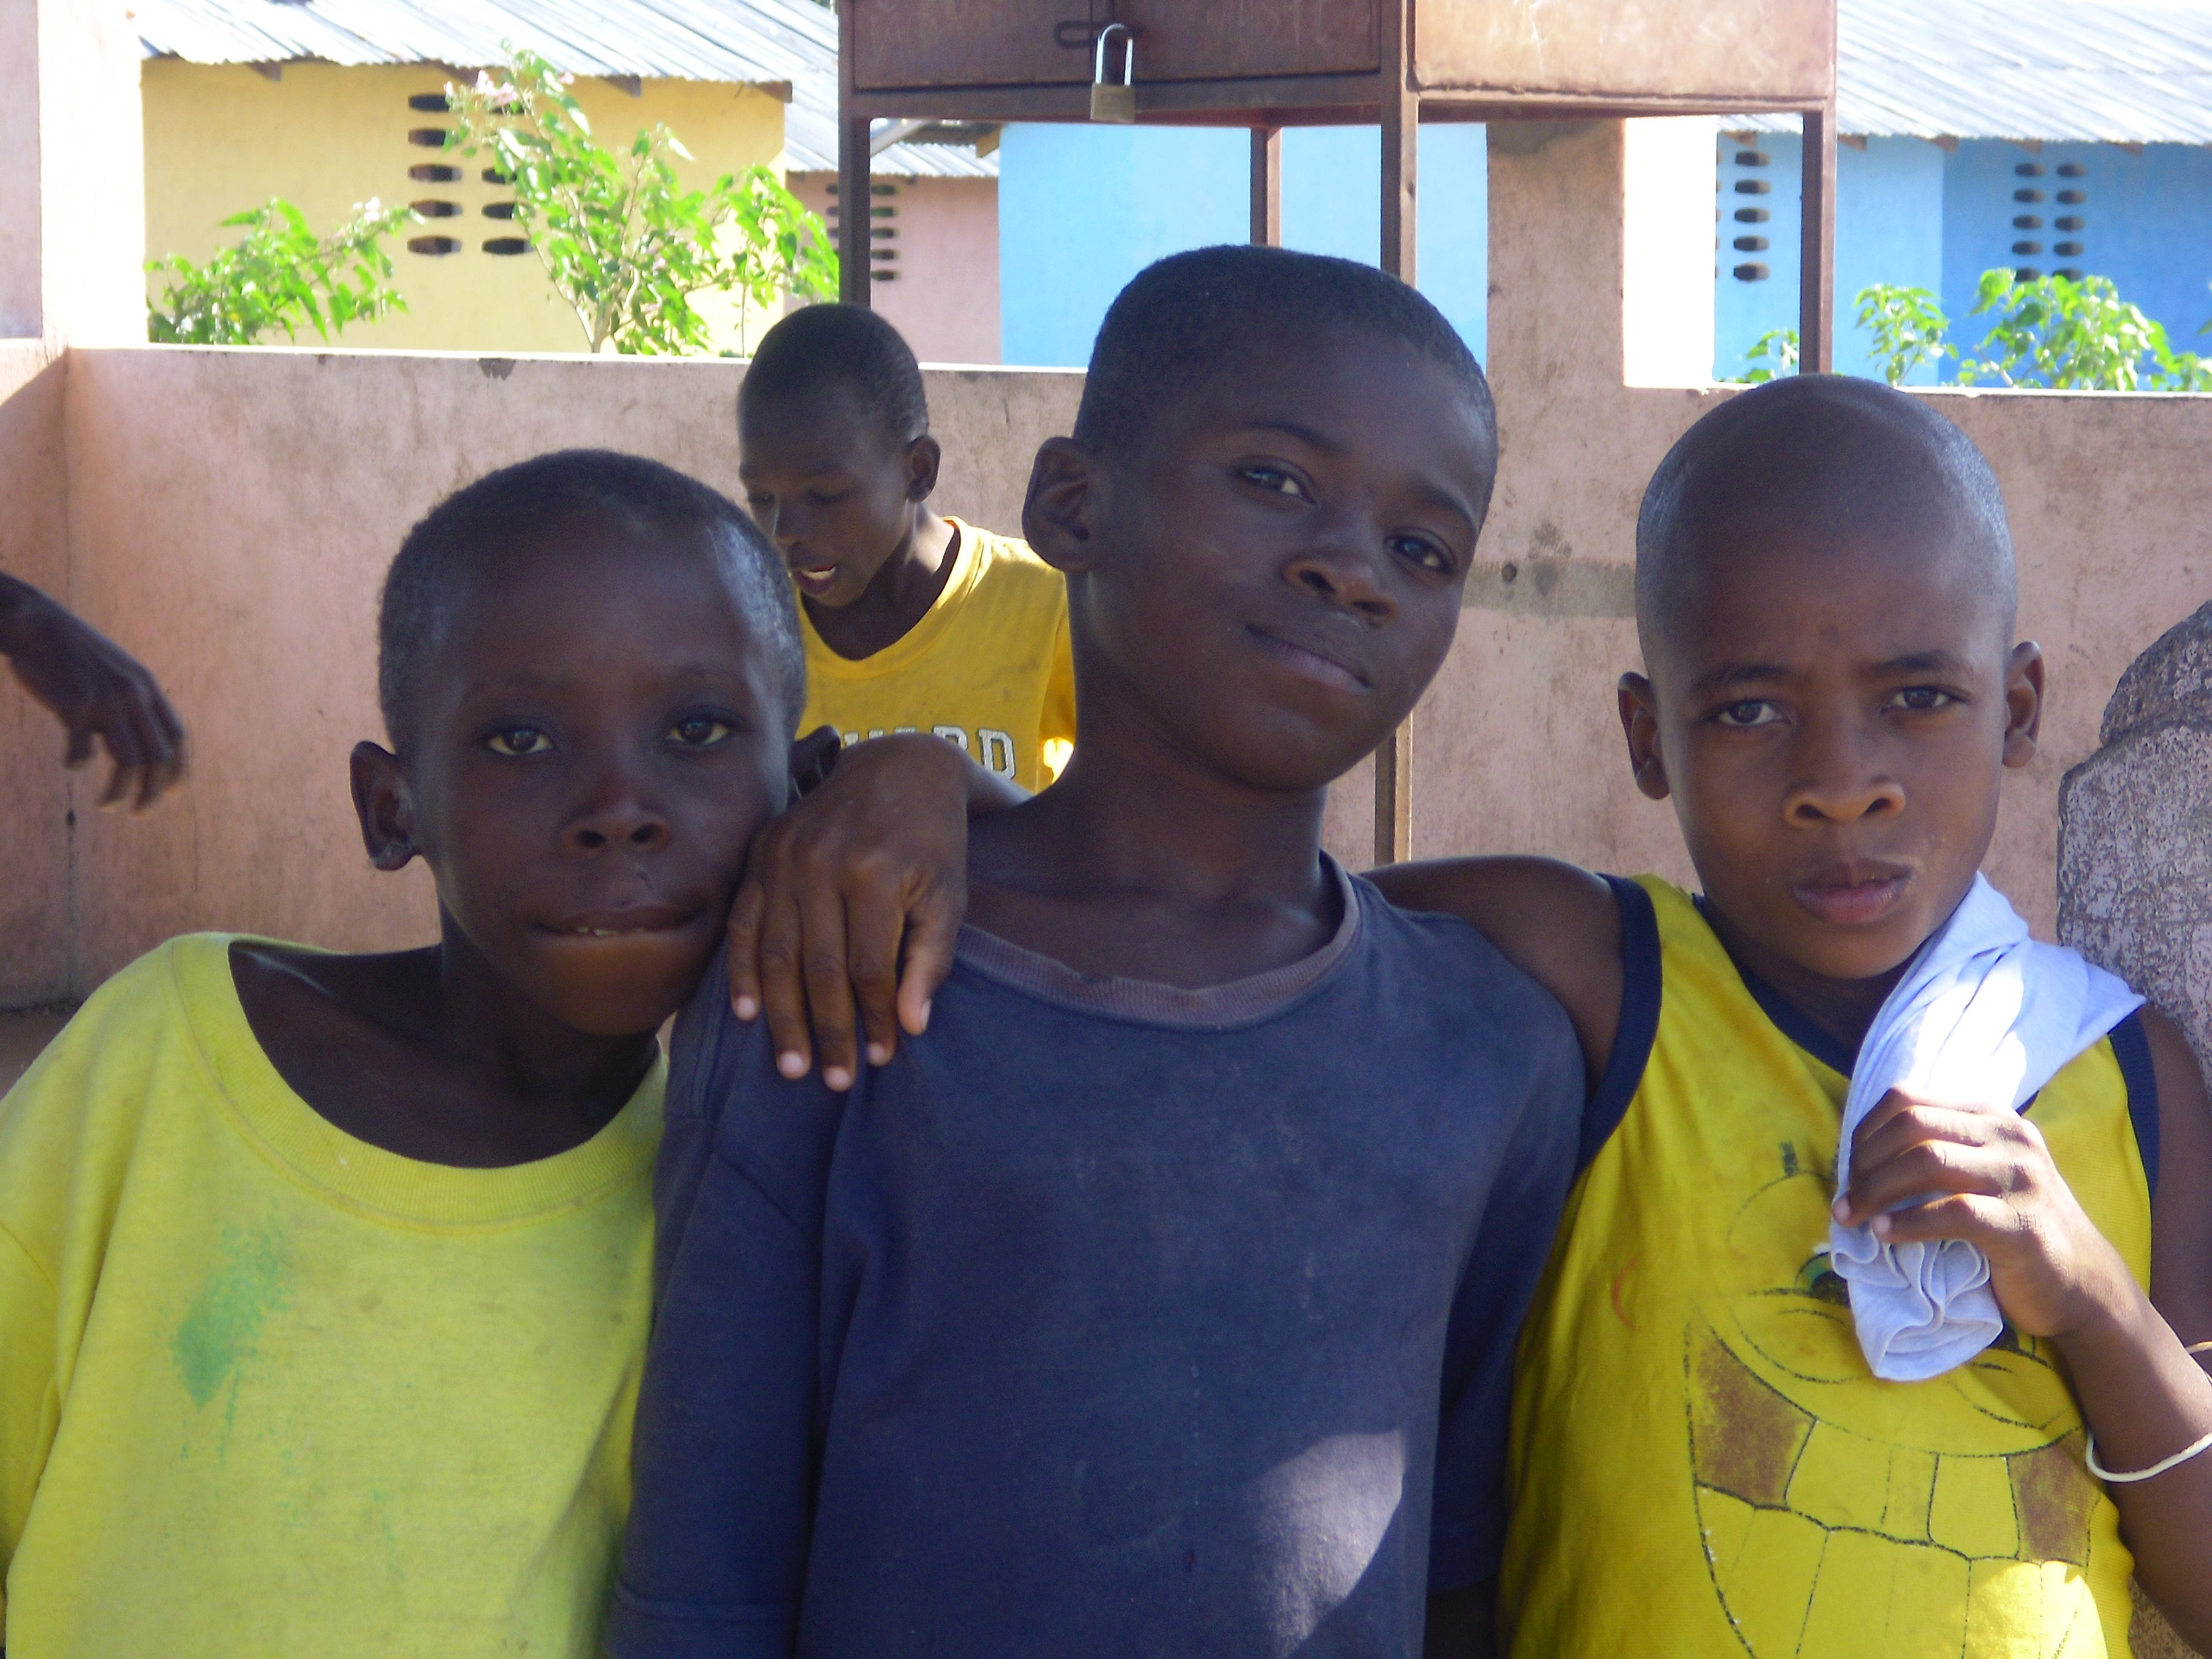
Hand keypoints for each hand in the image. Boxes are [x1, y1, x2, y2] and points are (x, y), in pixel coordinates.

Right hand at [0, 577, 186, 811]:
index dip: (180, 768)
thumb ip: (133, 704)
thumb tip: (141, 746)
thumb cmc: (74, 656)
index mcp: (148, 687)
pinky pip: (83, 750)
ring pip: (128, 762)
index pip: (178, 736)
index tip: (173, 792)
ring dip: (119, 792)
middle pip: (158, 757)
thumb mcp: (118, 673)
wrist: (38, 625)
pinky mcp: (74, 704)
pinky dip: (78, 763)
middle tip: (139, 812)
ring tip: (109, 806)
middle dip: (153, 792)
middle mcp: (134, 695)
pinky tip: (72, 765)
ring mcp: (106, 700)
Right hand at [728, 731, 976, 1090]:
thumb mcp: (949, 894)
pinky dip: (741, 970)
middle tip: (833, 1080)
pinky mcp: (763, 852)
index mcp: (875, 874)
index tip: (880, 1058)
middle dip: (826, 1031)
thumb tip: (911, 1025)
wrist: (897, 768)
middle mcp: (822, 864)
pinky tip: (747, 1013)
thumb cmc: (932, 841)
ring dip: (782, 1016)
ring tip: (791, 1065)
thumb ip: (931, 959)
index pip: (869, 969)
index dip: (874, 1020)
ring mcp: (785, 857)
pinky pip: (744, 922)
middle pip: (818, 968)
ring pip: (776, 953)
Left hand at [1834, 1089, 2137, 1341]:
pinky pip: (1953, 1211)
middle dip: (1864, 1163)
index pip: (1908, 1100)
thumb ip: (1937, 1151)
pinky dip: (1907, 1222)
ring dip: (1875, 1191)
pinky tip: (1884, 1234)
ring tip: (1853, 1218)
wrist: (2084, 1287)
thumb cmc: (2014, 1228)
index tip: (1847, 1169)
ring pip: (1927, 1161)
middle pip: (1911, 1125)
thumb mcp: (1980, 1173)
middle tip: (1845, 1201)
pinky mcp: (2023, 1225)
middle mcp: (2010, 1137)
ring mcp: (2022, 1178)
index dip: (1865, 1132)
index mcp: (1991, 1116)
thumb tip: (1858, 1154)